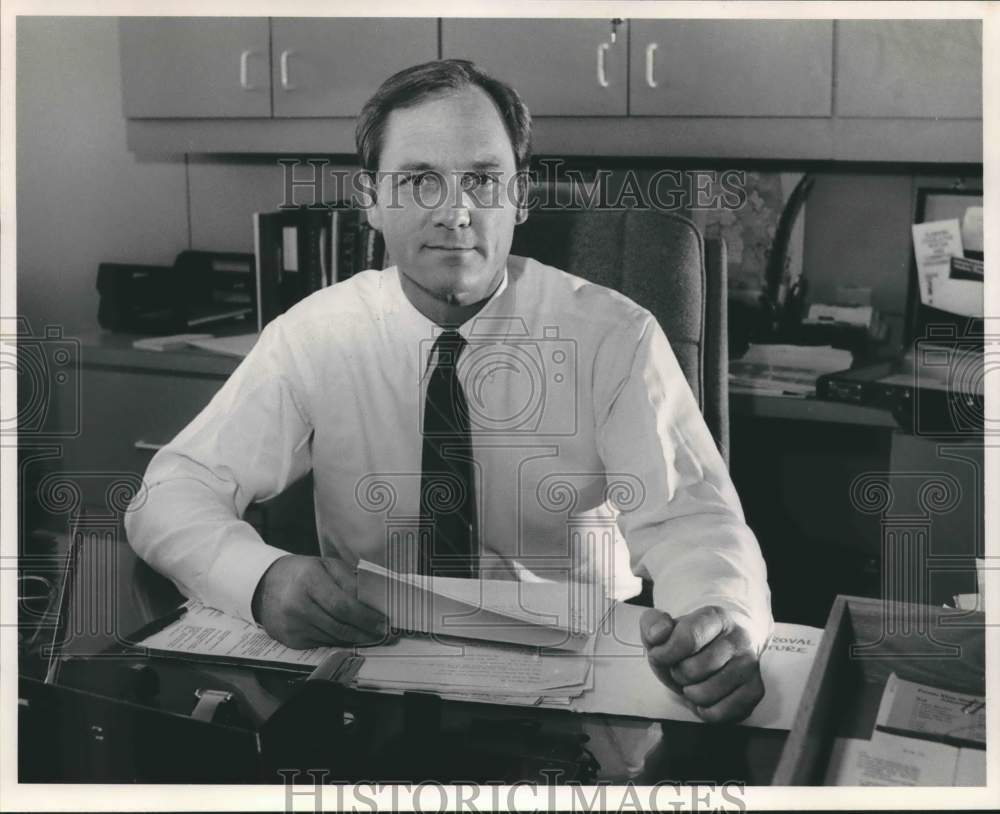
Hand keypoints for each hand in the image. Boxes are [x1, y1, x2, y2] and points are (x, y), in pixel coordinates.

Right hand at [251, 555, 389, 648]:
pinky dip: (337, 641)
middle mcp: (297, 605)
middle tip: (381, 633)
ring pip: (332, 638)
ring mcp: (292, 625)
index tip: (382, 622)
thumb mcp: (327, 566)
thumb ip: (350, 582)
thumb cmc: (302, 573)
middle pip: (339, 626)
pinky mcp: (290, 640)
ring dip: (354, 639)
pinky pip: (321, 644)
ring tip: (369, 635)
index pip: (343, 606)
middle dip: (364, 632)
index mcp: (309, 581)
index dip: (366, 617)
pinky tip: (347, 636)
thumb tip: (372, 602)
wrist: (265, 585)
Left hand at [640, 605, 763, 723]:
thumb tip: (658, 635)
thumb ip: (653, 623)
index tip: (660, 654)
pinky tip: (704, 698)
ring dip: (690, 693)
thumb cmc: (688, 640)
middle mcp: (739, 639)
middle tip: (679, 668)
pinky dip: (705, 711)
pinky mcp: (755, 691)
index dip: (666, 653)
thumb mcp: (664, 627)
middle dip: (677, 673)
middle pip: (695, 669)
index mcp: (716, 617)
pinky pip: (722, 714)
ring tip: (692, 682)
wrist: (718, 648)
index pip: (689, 637)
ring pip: (708, 694)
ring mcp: (750, 666)